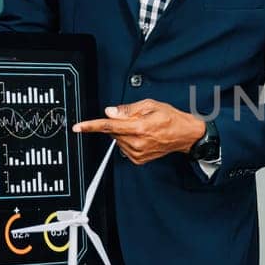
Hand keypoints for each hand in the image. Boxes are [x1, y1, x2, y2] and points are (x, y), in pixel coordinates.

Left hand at [73, 99, 205, 164]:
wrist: (185, 135)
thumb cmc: (171, 118)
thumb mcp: (150, 105)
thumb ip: (128, 109)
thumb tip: (110, 112)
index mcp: (139, 127)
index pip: (109, 126)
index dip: (91, 126)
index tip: (79, 127)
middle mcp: (137, 142)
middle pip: (113, 132)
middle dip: (118, 123)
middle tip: (135, 118)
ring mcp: (137, 153)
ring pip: (118, 140)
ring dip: (124, 132)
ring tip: (142, 128)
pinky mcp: (138, 159)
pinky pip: (124, 148)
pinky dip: (128, 141)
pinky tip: (142, 137)